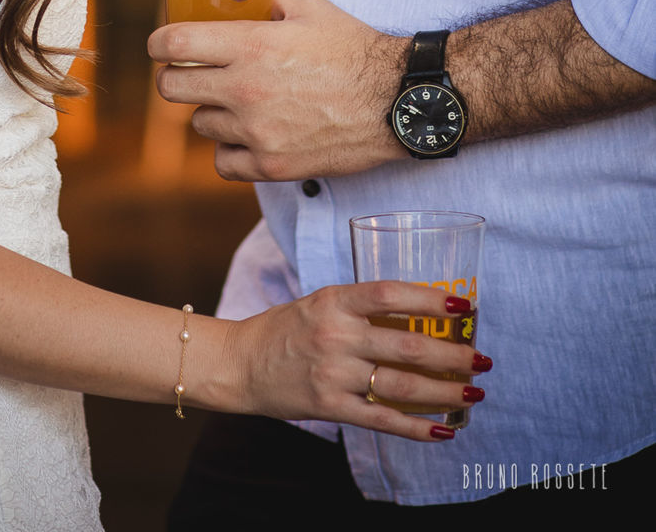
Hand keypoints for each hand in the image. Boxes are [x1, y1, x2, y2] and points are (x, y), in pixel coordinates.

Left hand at [149, 0, 408, 179]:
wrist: (394, 102)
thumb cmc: (354, 50)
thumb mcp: (310, 9)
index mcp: (250, 47)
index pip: (174, 44)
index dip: (159, 42)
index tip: (162, 45)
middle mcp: (245, 90)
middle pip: (171, 88)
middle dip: (176, 76)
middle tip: (193, 72)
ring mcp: (256, 132)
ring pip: (200, 124)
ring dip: (211, 111)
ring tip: (235, 102)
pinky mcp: (272, 165)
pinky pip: (223, 162)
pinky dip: (229, 150)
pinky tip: (246, 136)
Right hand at [225, 282, 487, 439]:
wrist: (241, 363)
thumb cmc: (287, 328)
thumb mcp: (321, 303)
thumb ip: (362, 308)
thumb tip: (421, 315)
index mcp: (334, 301)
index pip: (390, 295)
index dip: (431, 300)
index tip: (465, 308)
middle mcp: (336, 335)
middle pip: (408, 345)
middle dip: (454, 354)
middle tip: (483, 359)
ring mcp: (334, 374)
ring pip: (402, 385)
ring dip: (445, 391)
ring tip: (474, 392)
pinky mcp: (330, 407)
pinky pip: (382, 419)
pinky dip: (417, 427)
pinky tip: (443, 429)